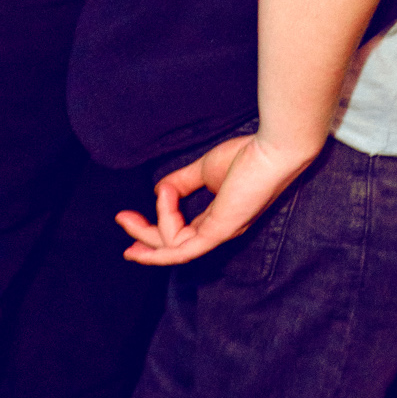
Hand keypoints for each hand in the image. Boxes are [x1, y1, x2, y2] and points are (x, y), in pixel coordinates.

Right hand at [116, 132, 319, 265]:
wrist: (274, 150)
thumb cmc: (249, 156)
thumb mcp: (204, 170)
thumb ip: (180, 182)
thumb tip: (157, 191)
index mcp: (218, 218)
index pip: (180, 234)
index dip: (152, 230)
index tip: (125, 217)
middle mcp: (219, 231)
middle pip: (172, 246)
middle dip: (143, 237)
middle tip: (120, 218)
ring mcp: (221, 233)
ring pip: (173, 247)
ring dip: (151, 227)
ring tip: (152, 199)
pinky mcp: (221, 231)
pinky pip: (183, 243)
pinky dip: (166, 224)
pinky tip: (161, 201)